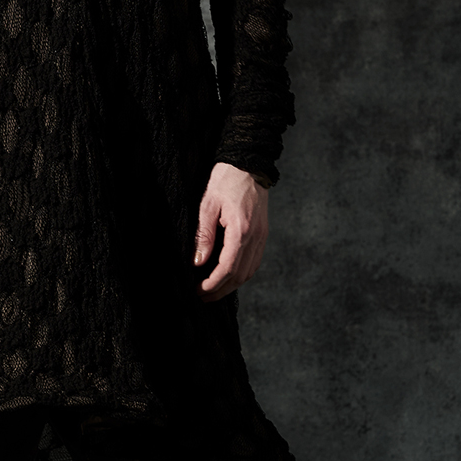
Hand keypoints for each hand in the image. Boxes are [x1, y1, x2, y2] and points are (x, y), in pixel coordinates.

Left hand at [194, 163, 269, 300]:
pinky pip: (254, 261)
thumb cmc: (226, 179)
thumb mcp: (208, 204)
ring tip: (213, 290)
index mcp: (242, 230)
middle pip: (240, 275)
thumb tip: (198, 262)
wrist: (249, 162)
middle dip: (220, 290)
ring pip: (249, 271)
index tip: (198, 291)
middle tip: (201, 297)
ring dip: (231, 285)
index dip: (213, 284)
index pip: (228, 268)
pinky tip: (228, 275)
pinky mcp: (262, 233)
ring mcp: (262, 236)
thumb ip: (204, 235)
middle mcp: (256, 236)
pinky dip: (241, 273)